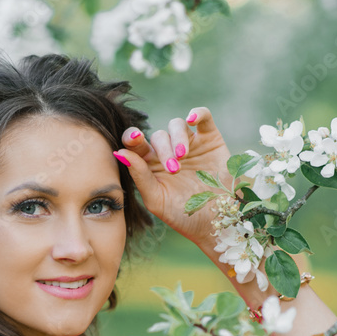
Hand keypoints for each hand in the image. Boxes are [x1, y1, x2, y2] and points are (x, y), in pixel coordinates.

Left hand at [113, 105, 233, 248]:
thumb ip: (139, 176)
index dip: (132, 137)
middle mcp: (168, 152)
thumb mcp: (157, 199)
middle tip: (174, 169)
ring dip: (177, 138)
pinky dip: (198, 113)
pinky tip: (192, 119)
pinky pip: (203, 117)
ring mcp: (190, 144)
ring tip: (183, 156)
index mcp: (151, 165)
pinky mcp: (210, 139)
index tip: (134, 139)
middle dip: (163, 150)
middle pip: (158, 136)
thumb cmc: (183, 215)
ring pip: (177, 125)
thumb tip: (120, 152)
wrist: (217, 222)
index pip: (136, 144)